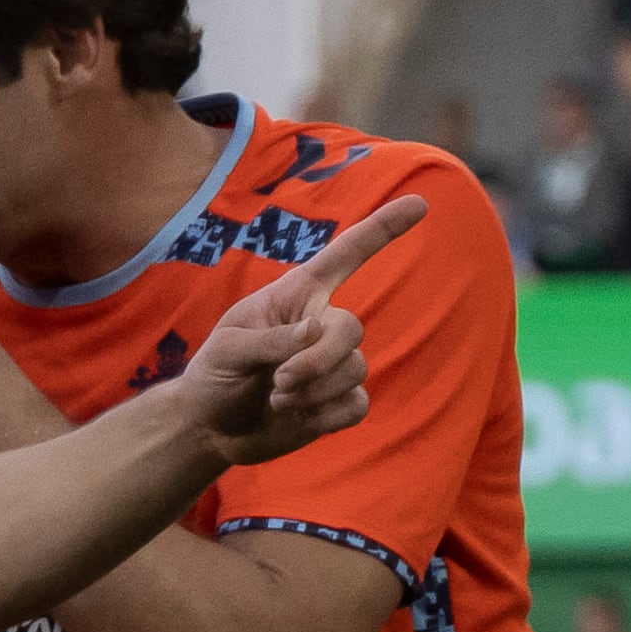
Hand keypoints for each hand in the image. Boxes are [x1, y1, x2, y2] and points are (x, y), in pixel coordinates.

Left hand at [182, 198, 426, 464]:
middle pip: (351, 330)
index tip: (420, 203)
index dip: (382, 229)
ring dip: (313, 391)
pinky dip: (327, 416)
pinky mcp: (338, 401)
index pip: (346, 255)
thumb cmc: (214, 376)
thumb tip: (315, 331)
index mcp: (297, 296)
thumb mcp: (227, 350)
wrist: (210, 428)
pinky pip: (358, 404)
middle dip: (318, 360)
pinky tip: (297, 418)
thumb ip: (270, 339)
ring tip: (276, 398)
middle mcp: (322, 325)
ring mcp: (334, 364)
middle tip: (279, 381)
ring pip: (355, 370)